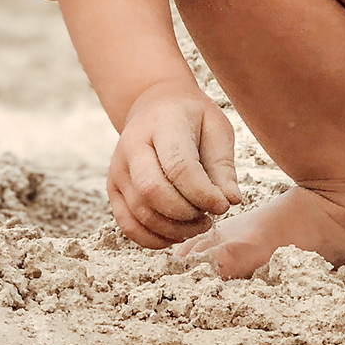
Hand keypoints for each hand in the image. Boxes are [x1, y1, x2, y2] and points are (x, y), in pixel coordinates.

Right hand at [107, 80, 241, 248]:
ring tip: (199, 224)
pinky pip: (127, 224)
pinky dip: (153, 239)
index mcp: (162, 124)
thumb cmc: (192, 118)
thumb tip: (231, 200)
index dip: (202, 193)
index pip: (178, 167)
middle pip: (153, 191)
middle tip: (210, 216)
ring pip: (140, 212)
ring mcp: (118, 169)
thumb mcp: (216, 128)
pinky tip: (177, 234)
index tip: (223, 205)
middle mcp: (132, 146)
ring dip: (173, 229)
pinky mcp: (113, 189)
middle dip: (186, 214)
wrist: (155, 105)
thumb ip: (223, 165)